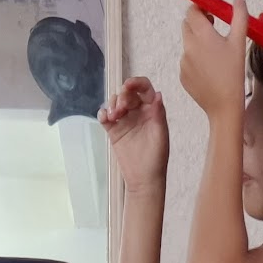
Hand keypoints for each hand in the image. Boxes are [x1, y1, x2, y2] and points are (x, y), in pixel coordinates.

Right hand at [98, 76, 168, 191]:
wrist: (143, 178)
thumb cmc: (156, 158)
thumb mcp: (160, 135)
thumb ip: (158, 114)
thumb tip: (158, 94)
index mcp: (152, 111)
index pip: (145, 89)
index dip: (136, 83)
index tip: (127, 85)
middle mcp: (138, 112)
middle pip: (127, 93)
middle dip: (122, 96)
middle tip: (121, 109)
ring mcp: (125, 120)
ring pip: (115, 102)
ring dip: (112, 104)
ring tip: (113, 116)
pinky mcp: (114, 130)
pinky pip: (105, 116)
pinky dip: (103, 113)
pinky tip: (105, 119)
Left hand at [178, 0, 247, 121]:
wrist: (224, 104)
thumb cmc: (234, 73)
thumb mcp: (239, 41)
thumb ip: (239, 14)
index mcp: (202, 35)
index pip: (191, 11)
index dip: (199, 8)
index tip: (210, 12)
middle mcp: (188, 46)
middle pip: (187, 25)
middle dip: (198, 23)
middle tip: (214, 28)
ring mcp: (183, 61)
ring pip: (188, 43)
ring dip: (198, 42)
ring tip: (216, 54)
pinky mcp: (182, 74)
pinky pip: (187, 60)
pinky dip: (196, 59)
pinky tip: (210, 69)